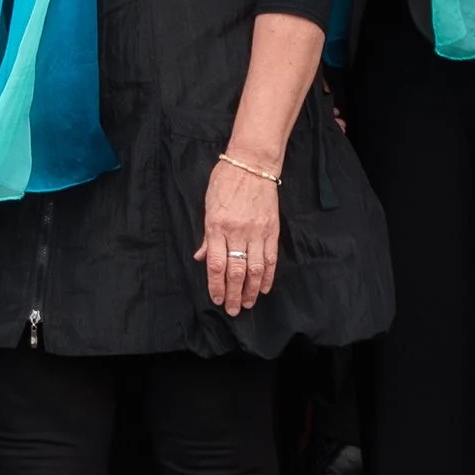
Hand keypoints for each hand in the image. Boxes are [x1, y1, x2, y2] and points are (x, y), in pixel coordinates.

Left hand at [197, 153, 281, 313]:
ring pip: (255, 270)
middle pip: (235, 271)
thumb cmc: (225, 181)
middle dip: (233, 294)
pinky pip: (270, 259)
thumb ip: (207, 235)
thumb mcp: (208, 205)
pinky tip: (265, 288)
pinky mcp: (272, 230)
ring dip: (251, 291)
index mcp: (217, 225)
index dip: (215, 285)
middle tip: (233, 310)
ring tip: (248, 304)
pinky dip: (268, 276)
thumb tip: (202, 257)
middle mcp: (237, 232)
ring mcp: (256, 232)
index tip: (216, 299)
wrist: (252, 164)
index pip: (216, 264)